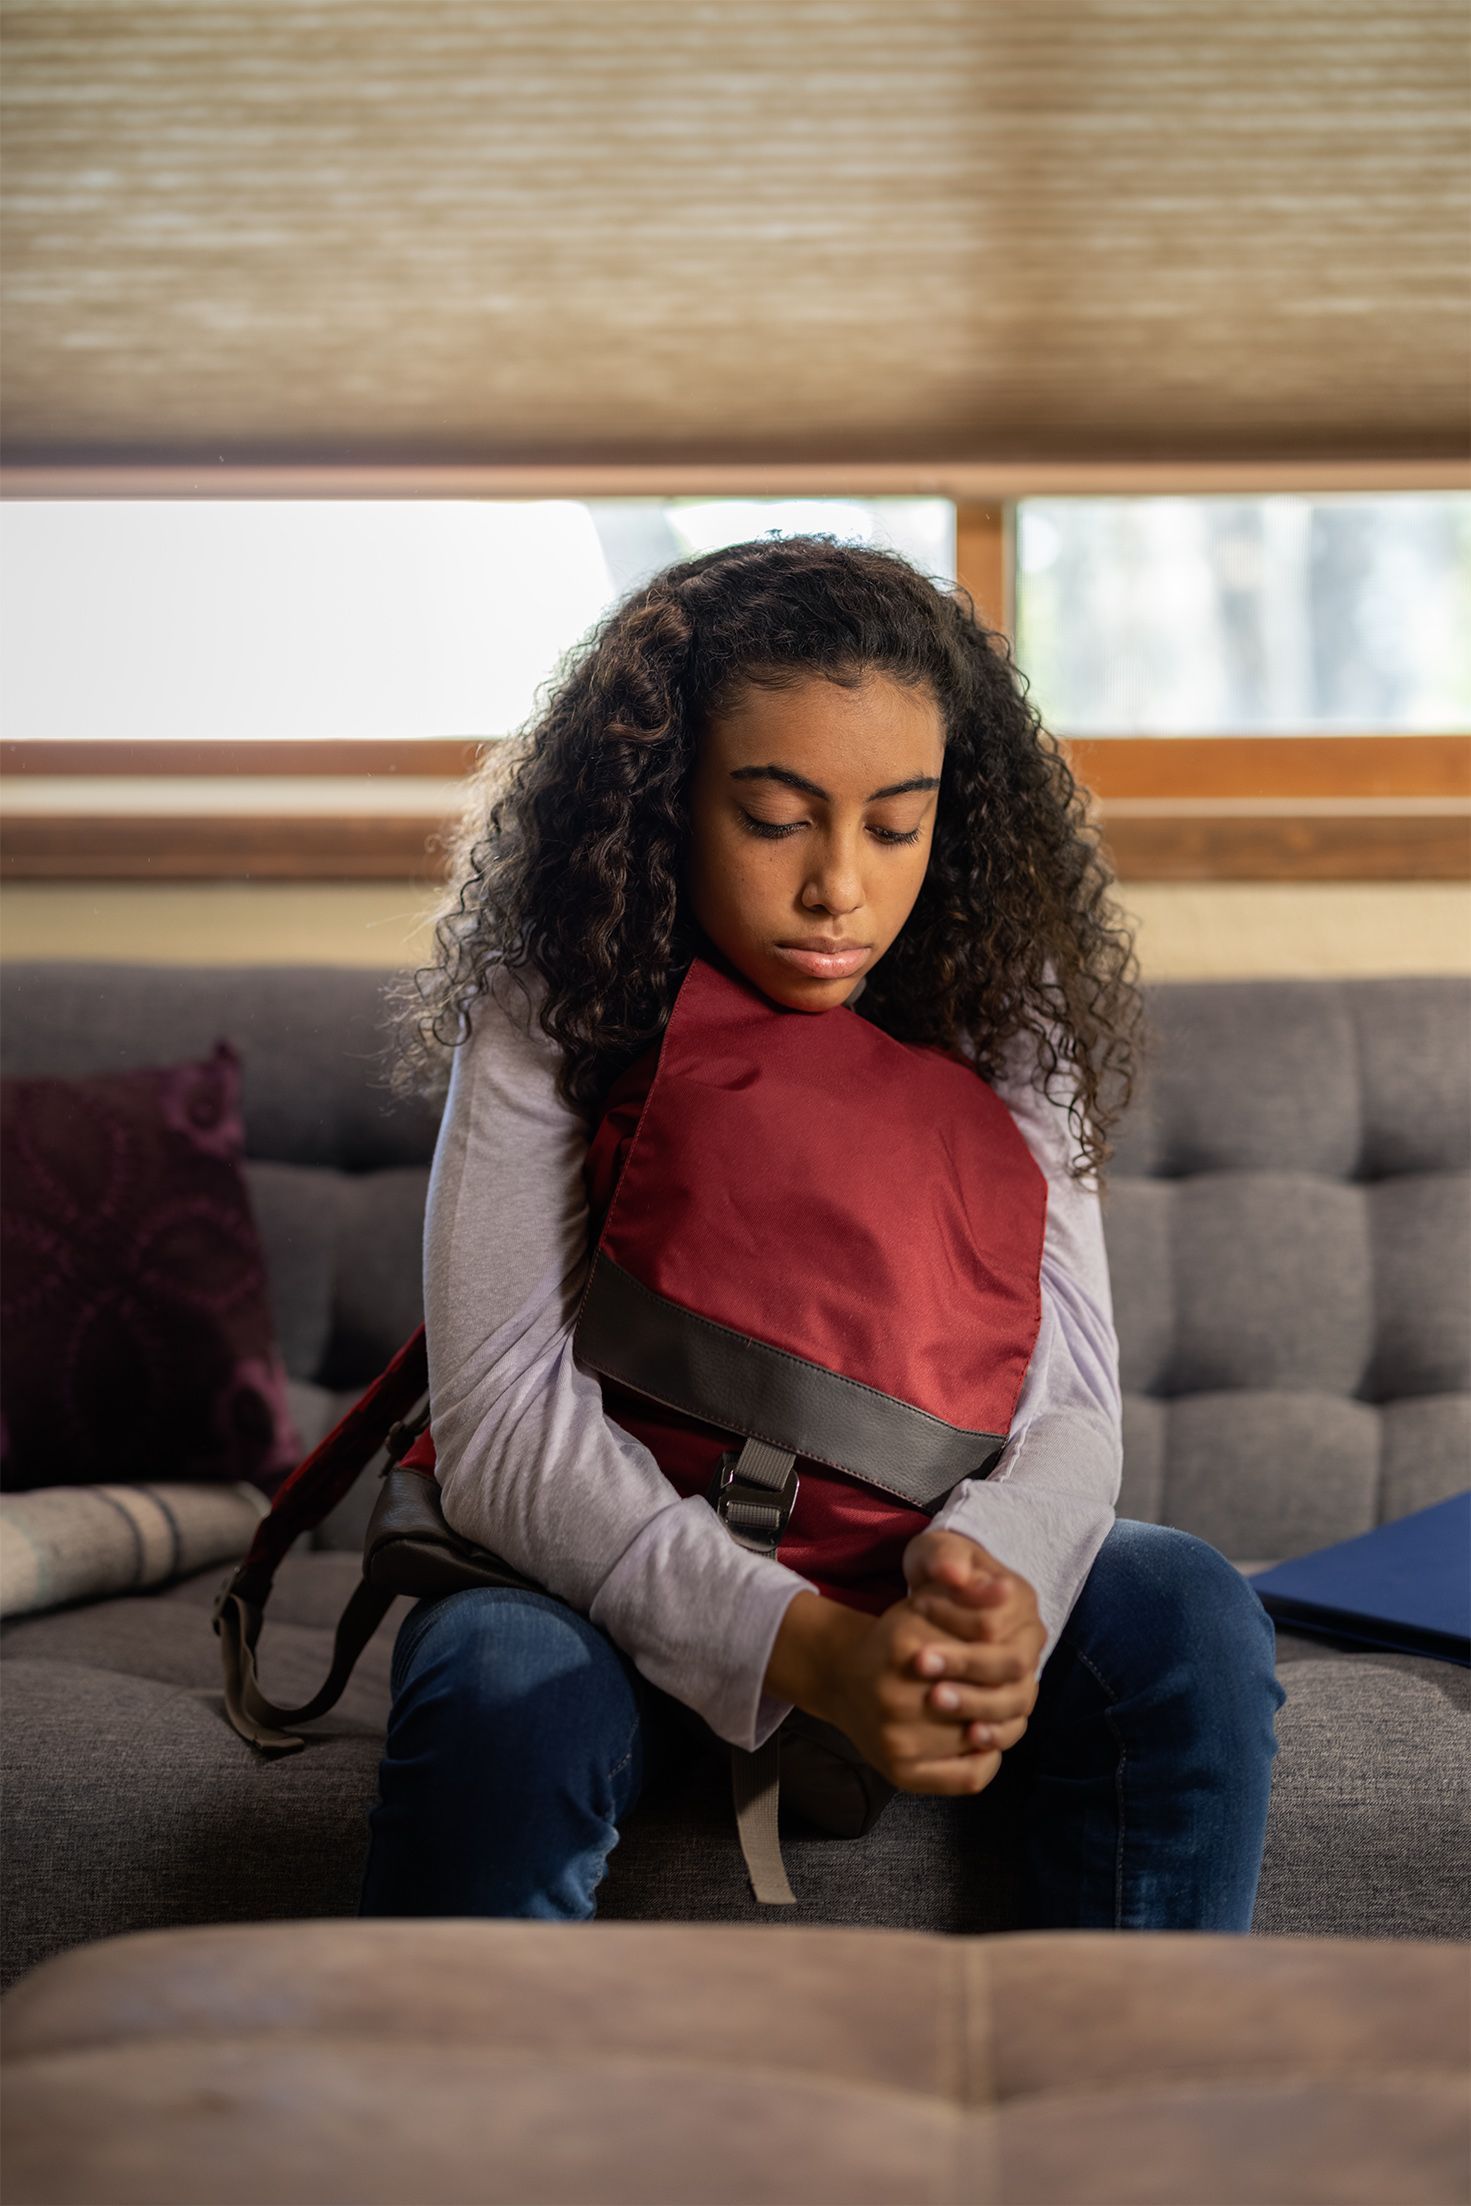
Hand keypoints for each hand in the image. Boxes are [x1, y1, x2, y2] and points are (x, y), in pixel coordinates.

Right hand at [808, 1558, 1037, 1797]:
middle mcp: (895, 1697)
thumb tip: (1006, 1591)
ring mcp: (897, 1740)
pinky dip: (988, 1760)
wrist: (843, 1678)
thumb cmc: (896, 1638)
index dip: (1006, 1657)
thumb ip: (967, 1596)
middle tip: (1011, 1686)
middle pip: (986, 1701)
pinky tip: (982, 1739)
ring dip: (998, 1725)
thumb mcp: (926, 1605)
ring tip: (998, 1710)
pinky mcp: (902, 1773)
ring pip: (980, 1738)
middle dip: (1004, 1692)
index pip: (984, 1656)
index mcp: (905, 1647)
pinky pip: (970, 1777)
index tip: (1012, 1653)